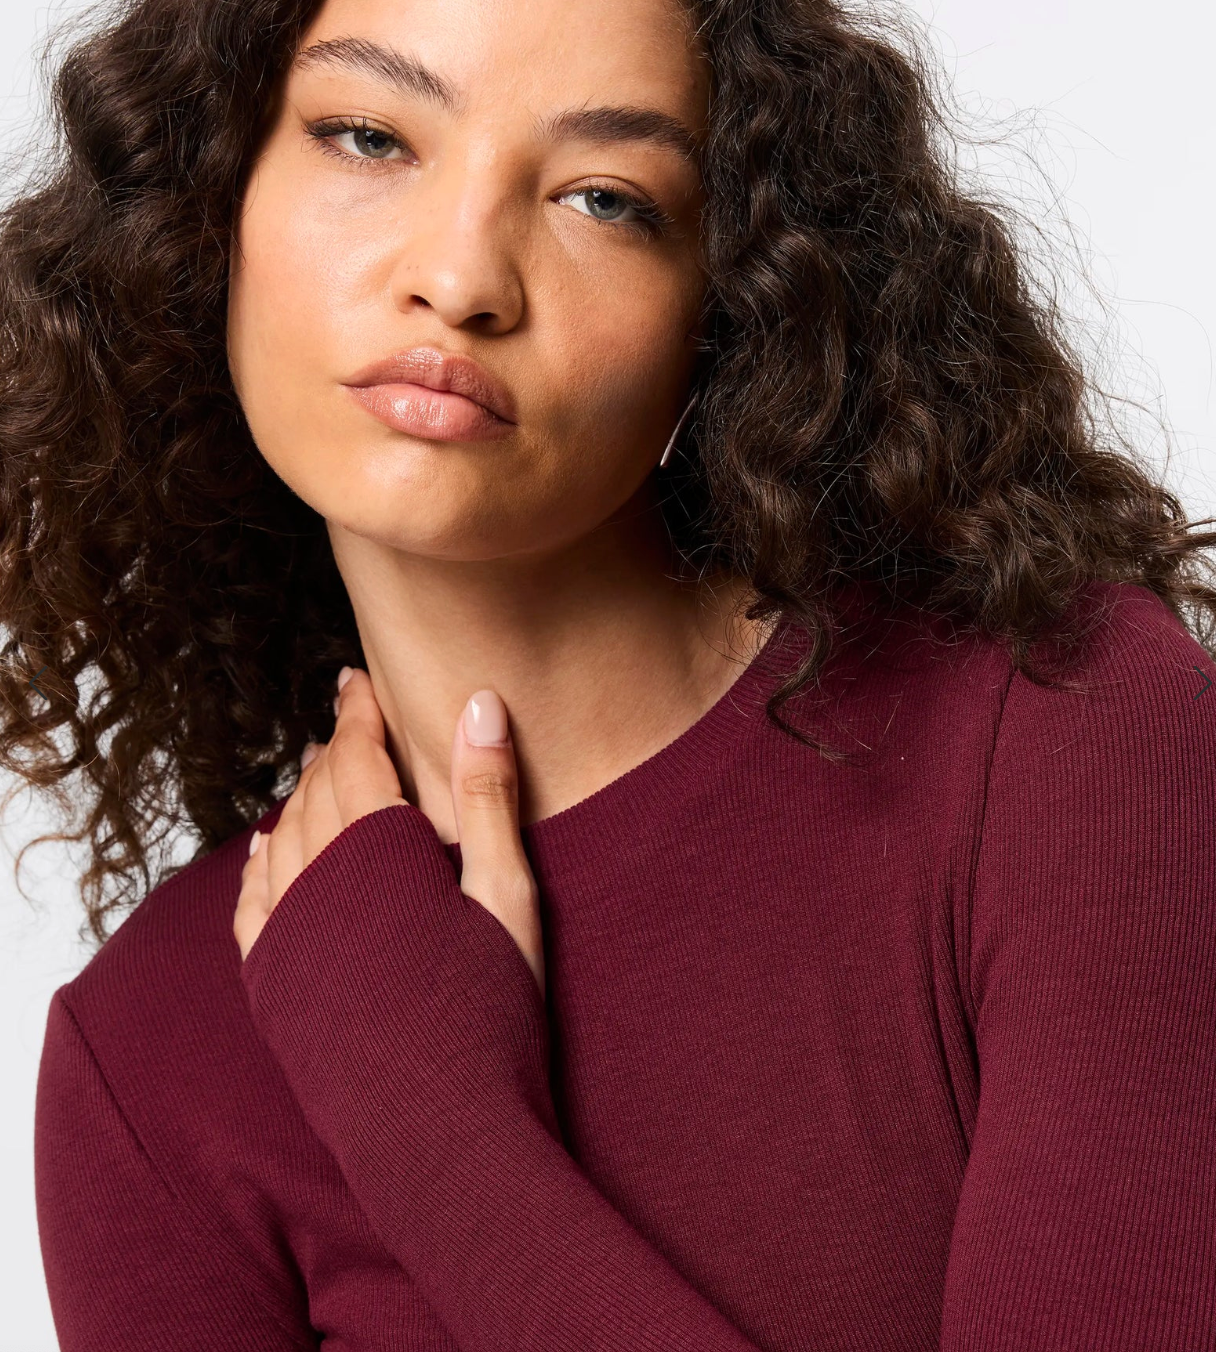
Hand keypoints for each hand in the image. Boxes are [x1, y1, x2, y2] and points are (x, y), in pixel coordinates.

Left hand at [234, 667, 544, 995]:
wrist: (441, 1136)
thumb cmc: (492, 1011)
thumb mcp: (508, 895)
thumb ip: (485, 795)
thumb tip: (477, 701)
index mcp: (374, 851)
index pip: (355, 755)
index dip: (358, 711)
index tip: (359, 679)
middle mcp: (314, 881)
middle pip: (315, 791)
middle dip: (334, 748)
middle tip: (353, 721)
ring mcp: (284, 934)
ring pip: (281, 838)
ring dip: (302, 798)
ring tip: (325, 776)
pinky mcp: (270, 984)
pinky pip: (251, 901)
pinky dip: (261, 861)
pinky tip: (269, 849)